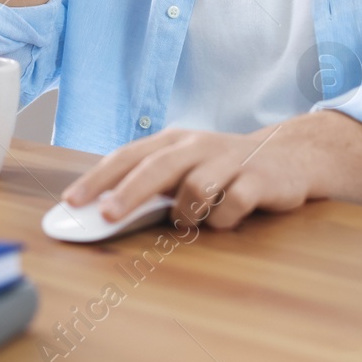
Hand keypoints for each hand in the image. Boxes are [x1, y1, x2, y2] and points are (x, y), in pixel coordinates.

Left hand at [62, 124, 311, 230]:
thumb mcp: (185, 169)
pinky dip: (223, 219)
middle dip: (127, 194)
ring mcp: (229, 160)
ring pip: (194, 189)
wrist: (289, 157)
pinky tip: (226, 217)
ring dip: (187, 215)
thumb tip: (104, 213)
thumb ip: (152, 186)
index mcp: (173, 141)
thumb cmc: (224, 169)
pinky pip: (232, 205)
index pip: (127, 156)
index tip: (71, 202)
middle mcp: (197, 145)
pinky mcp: (258, 179)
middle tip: (105, 216)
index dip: (97, 178)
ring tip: (193, 220)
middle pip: (156, 168)